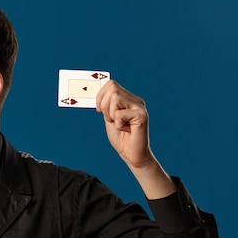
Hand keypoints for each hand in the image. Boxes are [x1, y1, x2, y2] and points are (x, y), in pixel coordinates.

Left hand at [96, 80, 175, 198]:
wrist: (130, 153)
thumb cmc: (120, 137)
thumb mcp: (109, 117)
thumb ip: (105, 104)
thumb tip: (94, 91)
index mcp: (128, 99)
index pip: (111, 84)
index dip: (100, 95)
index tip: (99, 110)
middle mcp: (136, 100)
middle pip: (112, 89)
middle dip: (105, 106)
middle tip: (112, 119)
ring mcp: (140, 107)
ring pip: (115, 98)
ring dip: (111, 115)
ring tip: (120, 125)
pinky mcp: (142, 115)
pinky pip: (119, 114)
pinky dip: (118, 124)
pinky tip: (126, 130)